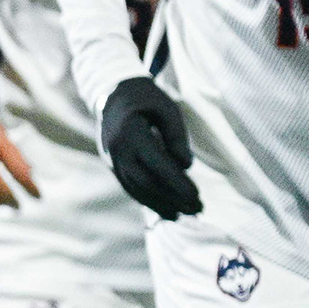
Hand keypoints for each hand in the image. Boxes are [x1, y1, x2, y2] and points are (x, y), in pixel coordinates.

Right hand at [99, 76, 200, 218]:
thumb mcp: (167, 108)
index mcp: (131, 133)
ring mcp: (111, 159)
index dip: (177, 183)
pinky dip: (147, 200)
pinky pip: (129, 187)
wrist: (112, 92)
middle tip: (197, 210)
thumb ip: (176, 137)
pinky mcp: (112, 165)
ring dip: (160, 205)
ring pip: (136, 189)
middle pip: (145, 183)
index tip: (197, 195)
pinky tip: (166, 209)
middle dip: (172, 199)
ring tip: (183, 215)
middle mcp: (118, 150)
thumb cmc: (146, 98)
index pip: (157, 165)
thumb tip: (186, 167)